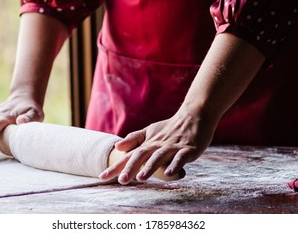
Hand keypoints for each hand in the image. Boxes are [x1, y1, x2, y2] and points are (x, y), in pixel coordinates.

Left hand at [98, 110, 216, 184]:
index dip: (116, 166)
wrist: (195, 115)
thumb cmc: (170, 127)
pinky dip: (175, 165)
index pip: (129, 155)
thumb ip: (134, 139)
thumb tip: (117, 146)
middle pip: (142, 156)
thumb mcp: (150, 131)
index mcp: (148, 142)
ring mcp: (173, 146)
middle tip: (121, 181)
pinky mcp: (188, 148)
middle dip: (131, 168)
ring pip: (159, 156)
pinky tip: (169, 173)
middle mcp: (158, 144)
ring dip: (150, 167)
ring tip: (141, 178)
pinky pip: (180, 157)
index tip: (102, 177)